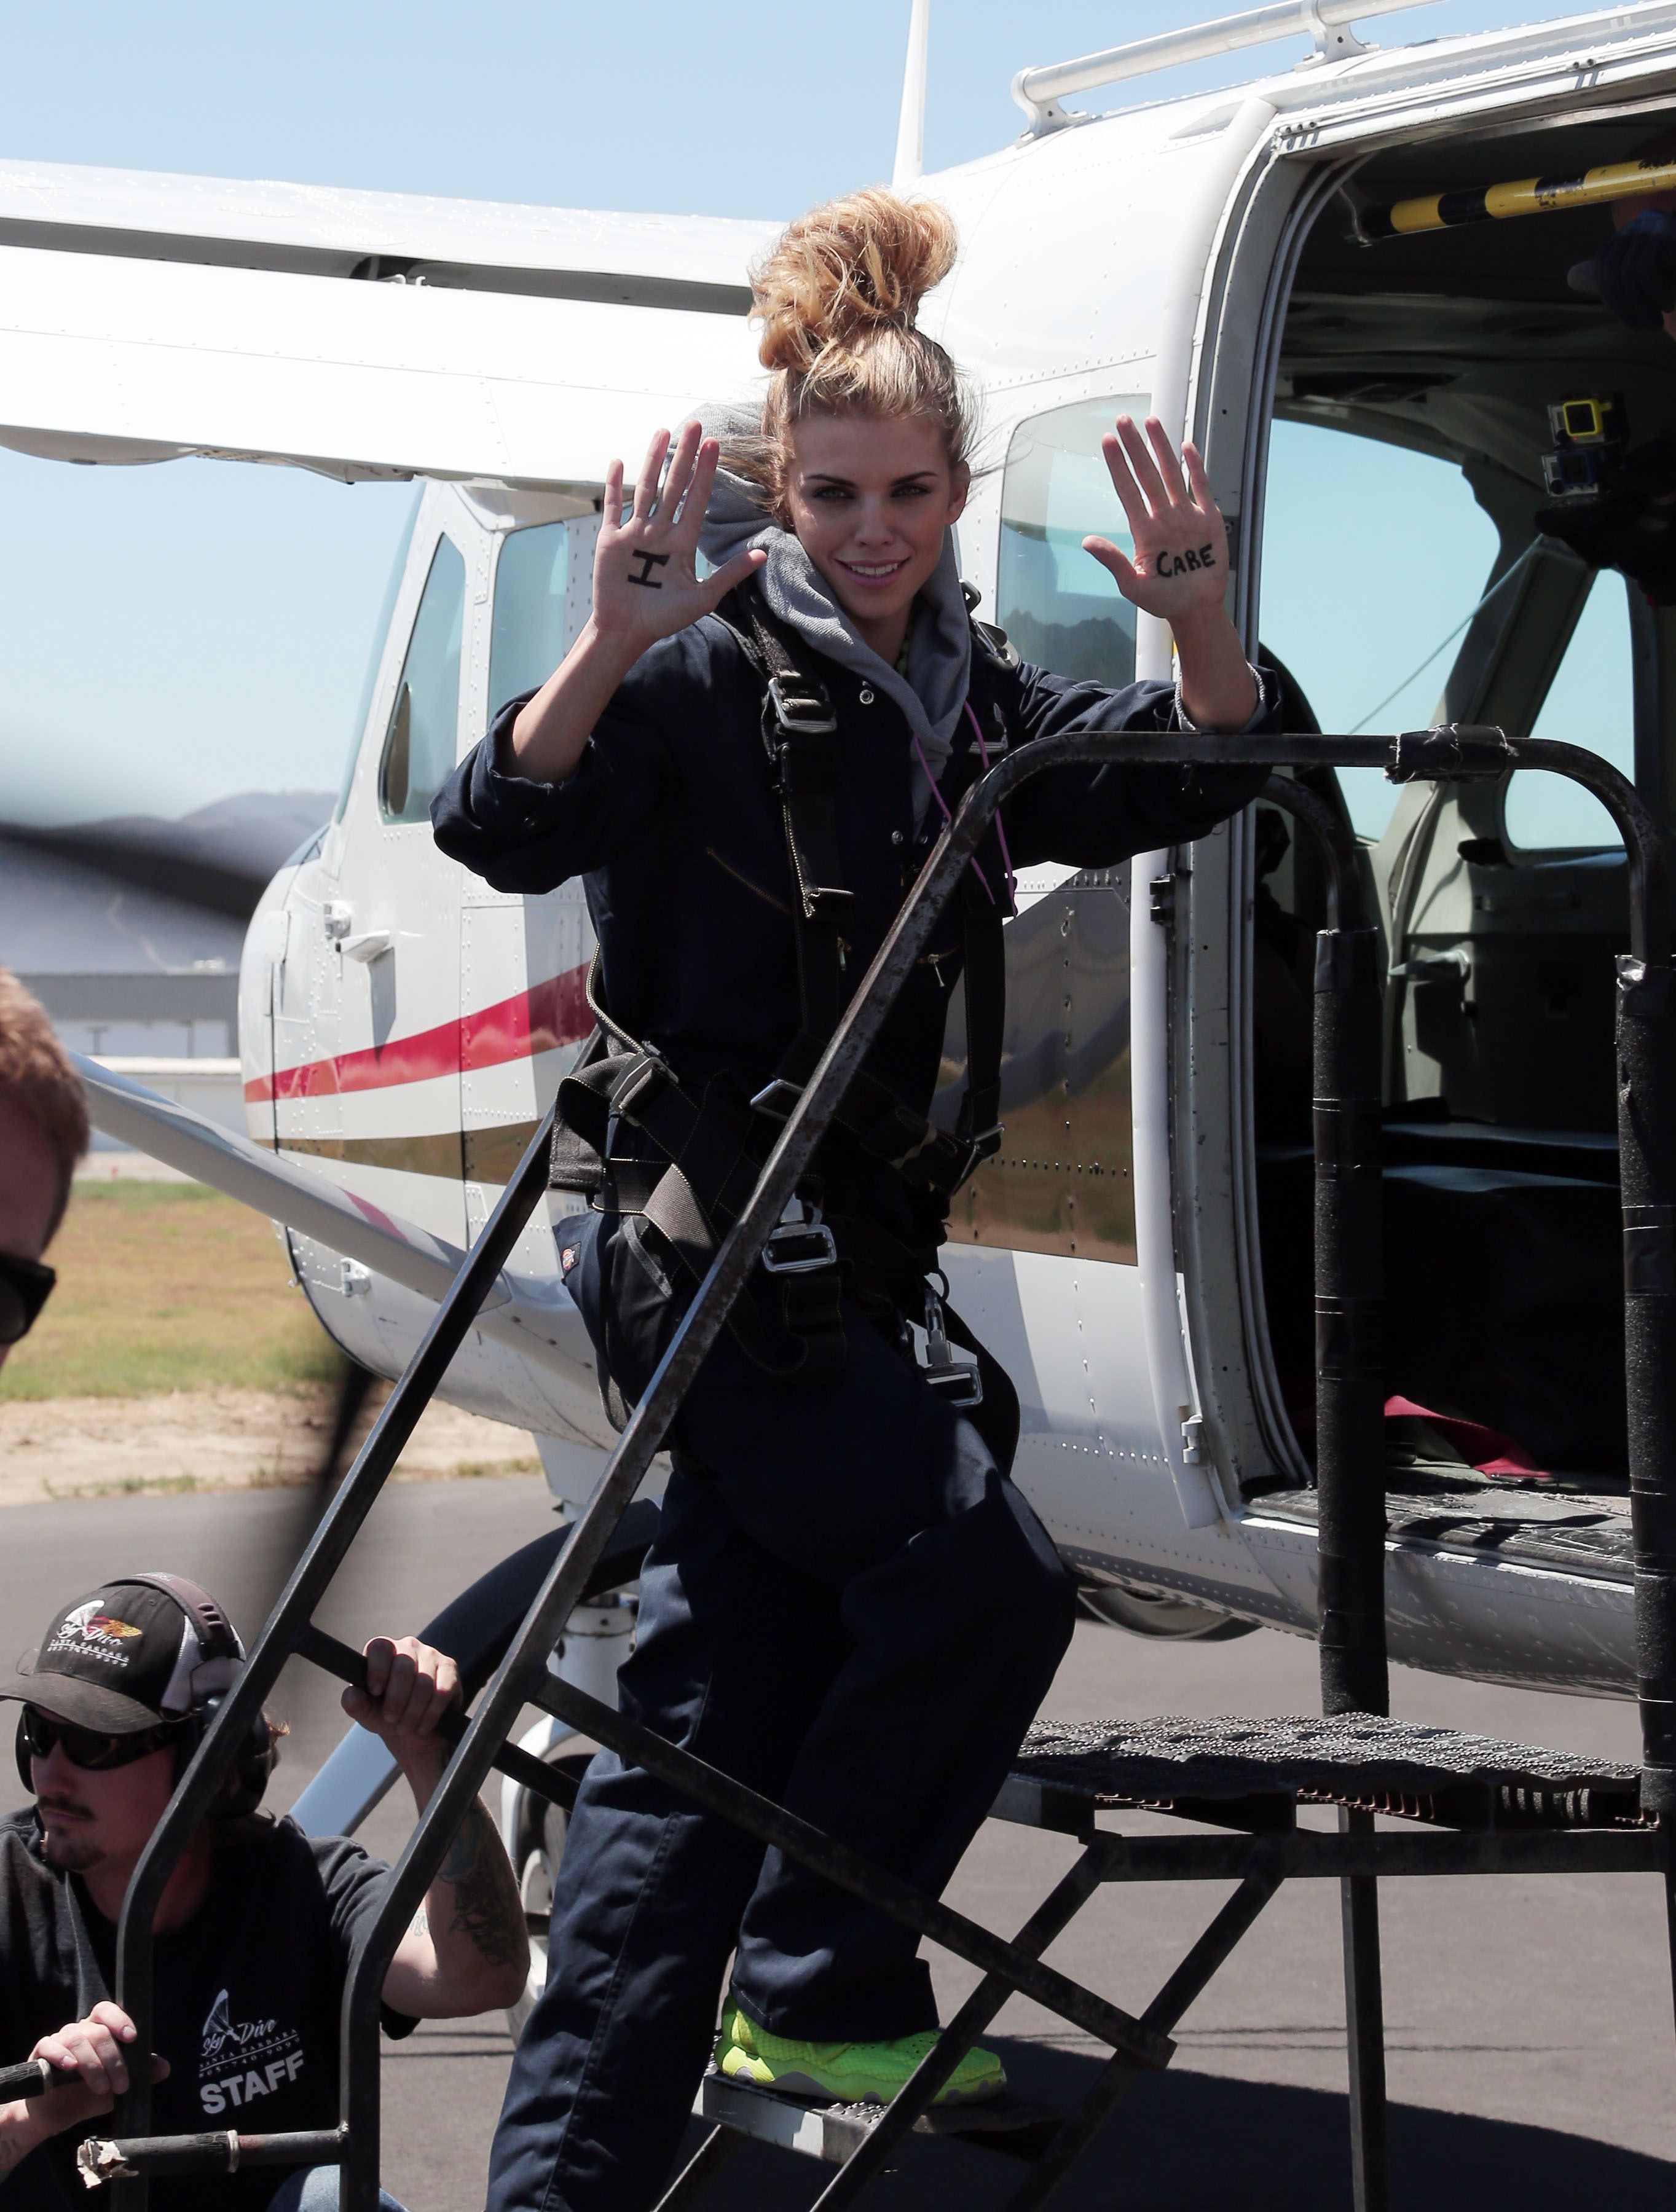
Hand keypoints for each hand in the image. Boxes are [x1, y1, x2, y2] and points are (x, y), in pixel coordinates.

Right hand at [23, 2004, 167, 2139]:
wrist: (53, 2117)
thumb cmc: (86, 2096)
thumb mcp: (116, 2087)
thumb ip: (139, 2074)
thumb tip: (164, 2068)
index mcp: (97, 2031)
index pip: (107, 2011)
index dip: (120, 2019)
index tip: (132, 2038)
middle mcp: (78, 2031)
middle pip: (97, 2031)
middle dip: (113, 2059)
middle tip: (121, 2085)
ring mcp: (58, 2040)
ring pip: (77, 2038)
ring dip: (93, 2064)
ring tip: (101, 2088)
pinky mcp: (39, 2054)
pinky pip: (49, 2045)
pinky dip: (61, 2055)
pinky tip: (71, 2067)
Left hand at [343, 1636, 458, 1781]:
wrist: (416, 1731)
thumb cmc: (388, 1716)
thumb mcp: (368, 1715)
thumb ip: (356, 1705)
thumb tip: (351, 1694)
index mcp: (385, 1652)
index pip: (380, 1647)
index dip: (377, 1669)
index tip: (376, 1692)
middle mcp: (408, 1647)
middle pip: (403, 1665)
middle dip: (396, 1699)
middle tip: (391, 1719)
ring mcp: (431, 1655)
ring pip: (423, 1681)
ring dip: (413, 1712)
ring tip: (406, 1727)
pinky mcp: (450, 1669)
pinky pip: (442, 1691)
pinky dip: (431, 1714)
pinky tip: (423, 1726)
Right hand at [590, 421, 765, 658]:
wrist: (627, 631)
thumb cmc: (665, 618)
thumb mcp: (703, 597)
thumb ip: (730, 573)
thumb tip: (763, 554)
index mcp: (682, 542)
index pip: (696, 499)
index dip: (705, 472)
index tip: (714, 445)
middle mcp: (660, 531)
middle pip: (674, 485)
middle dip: (685, 456)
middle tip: (695, 425)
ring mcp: (635, 533)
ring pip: (647, 488)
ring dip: (653, 460)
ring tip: (663, 431)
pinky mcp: (611, 539)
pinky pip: (613, 507)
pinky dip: (615, 486)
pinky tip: (619, 462)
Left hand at [1083, 416, 1231, 626]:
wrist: (1196, 609)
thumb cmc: (1163, 600)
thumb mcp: (1133, 585)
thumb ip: (1113, 561)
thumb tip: (1086, 541)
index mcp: (1144, 530)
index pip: (1127, 489)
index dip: (1117, 465)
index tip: (1107, 442)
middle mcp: (1163, 517)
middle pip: (1146, 474)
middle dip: (1135, 447)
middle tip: (1123, 421)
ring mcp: (1185, 515)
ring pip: (1171, 473)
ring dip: (1161, 448)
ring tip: (1150, 422)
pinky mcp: (1208, 519)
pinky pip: (1201, 487)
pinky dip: (1195, 467)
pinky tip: (1186, 446)